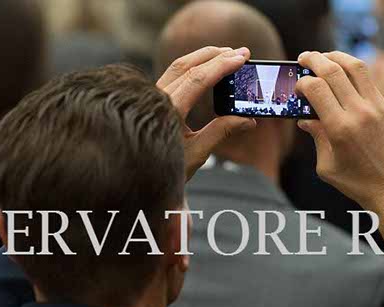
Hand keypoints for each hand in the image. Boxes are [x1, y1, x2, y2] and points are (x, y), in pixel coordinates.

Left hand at [157, 47, 256, 180]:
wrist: (136, 175)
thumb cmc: (164, 168)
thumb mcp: (197, 153)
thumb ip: (222, 132)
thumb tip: (248, 120)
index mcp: (167, 111)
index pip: (197, 79)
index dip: (221, 66)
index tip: (241, 58)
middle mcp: (156, 98)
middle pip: (187, 65)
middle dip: (215, 55)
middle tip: (241, 53)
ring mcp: (151, 96)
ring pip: (178, 67)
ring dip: (203, 57)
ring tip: (227, 55)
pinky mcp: (151, 97)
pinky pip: (173, 74)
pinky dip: (193, 66)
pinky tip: (207, 67)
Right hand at [296, 51, 383, 250]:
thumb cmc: (361, 185)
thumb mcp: (328, 167)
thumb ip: (316, 138)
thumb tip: (306, 120)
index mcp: (340, 129)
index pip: (316, 89)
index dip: (302, 82)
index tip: (296, 86)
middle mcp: (359, 113)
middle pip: (333, 70)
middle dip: (314, 60)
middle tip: (303, 58)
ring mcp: (377, 107)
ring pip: (355, 66)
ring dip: (336, 56)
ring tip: (324, 57)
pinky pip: (369, 79)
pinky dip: (353, 70)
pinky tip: (343, 72)